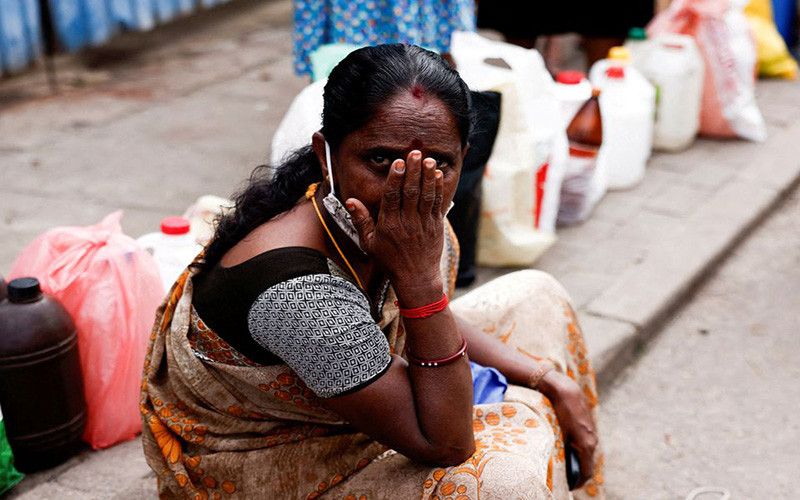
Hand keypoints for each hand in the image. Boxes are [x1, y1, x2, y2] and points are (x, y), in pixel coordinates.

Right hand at [347, 150, 444, 296]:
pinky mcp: (436, 226)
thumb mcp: (369, 243)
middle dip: (413, 171)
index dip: (395, 179)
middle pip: (410, 193)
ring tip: (427, 159)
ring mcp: (423, 224)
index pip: (392, 197)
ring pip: (426, 196)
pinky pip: (437, 204)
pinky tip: (437, 174)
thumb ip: (361, 220)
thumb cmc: (390, 260)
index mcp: (389, 225)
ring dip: (427, 176)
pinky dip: (437, 188)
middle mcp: (407, 223)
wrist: (416, 277)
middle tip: (414, 152)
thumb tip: (351, 201)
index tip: (397, 163)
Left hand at [538, 370, 597, 487]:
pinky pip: (586, 442)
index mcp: (586, 445)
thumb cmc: (559, 412)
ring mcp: (592, 433)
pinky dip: (579, 449)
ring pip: (587, 453)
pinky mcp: (589, 426)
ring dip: (578, 460)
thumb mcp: (558, 434)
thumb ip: (562, 450)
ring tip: (565, 464)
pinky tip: (568, 448)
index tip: (569, 486)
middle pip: (587, 464)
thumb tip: (560, 464)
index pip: (586, 472)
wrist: (566, 390)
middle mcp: (592, 440)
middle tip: (565, 478)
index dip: (578, 482)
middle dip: (577, 473)